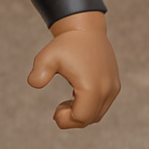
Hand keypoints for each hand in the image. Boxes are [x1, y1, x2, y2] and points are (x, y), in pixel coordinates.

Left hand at [27, 11, 119, 129]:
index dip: (66, 120)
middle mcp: (107, 89)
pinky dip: (89, 107)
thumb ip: (39, 72)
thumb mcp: (47, 57)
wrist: (85, 28)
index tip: (54, 113)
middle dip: (72, 120)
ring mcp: (113, 87)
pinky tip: (75, 97)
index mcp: (92, 86)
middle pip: (90, 118)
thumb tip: (33, 83)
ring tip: (66, 103)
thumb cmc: (66, 44)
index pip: (82, 117)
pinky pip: (102, 105)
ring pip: (97, 114)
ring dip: (81, 114)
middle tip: (58, 111)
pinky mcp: (114, 84)